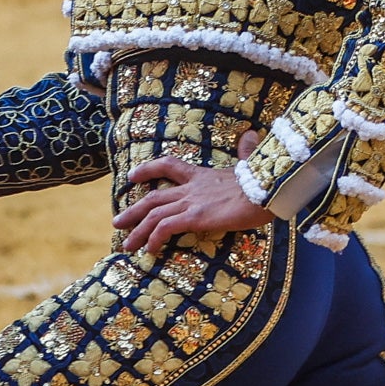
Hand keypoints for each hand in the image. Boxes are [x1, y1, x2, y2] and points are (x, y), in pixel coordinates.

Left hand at [111, 156, 273, 253]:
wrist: (267, 190)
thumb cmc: (263, 180)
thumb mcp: (251, 165)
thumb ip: (247, 152)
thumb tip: (252, 135)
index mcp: (201, 175)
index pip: (168, 165)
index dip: (148, 169)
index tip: (133, 176)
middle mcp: (191, 188)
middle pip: (153, 198)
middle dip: (133, 211)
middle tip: (117, 223)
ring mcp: (192, 202)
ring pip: (154, 215)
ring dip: (138, 231)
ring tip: (127, 245)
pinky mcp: (196, 217)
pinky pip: (166, 228)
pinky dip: (154, 239)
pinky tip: (150, 250)